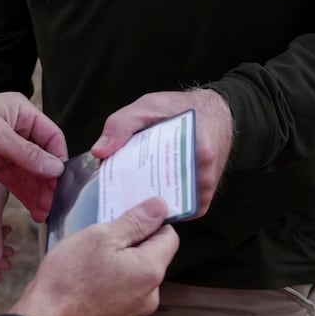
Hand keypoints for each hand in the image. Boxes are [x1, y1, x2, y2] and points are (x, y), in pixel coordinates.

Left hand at [0, 93, 65, 220]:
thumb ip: (26, 153)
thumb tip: (56, 169)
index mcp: (20, 111)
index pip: (52, 136)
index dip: (59, 159)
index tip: (62, 183)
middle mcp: (16, 128)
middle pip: (42, 158)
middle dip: (48, 181)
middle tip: (51, 204)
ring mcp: (4, 147)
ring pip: (29, 172)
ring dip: (37, 192)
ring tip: (43, 213)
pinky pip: (15, 180)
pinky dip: (24, 194)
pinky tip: (33, 209)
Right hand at [10, 196, 178, 315]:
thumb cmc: (69, 278)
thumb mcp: (100, 236)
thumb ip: (134, 221)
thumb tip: (159, 207)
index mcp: (149, 271)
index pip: (169, 236)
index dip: (151, 221)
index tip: (131, 215)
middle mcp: (150, 295)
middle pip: (152, 257)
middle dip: (132, 243)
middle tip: (103, 236)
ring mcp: (136, 312)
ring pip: (136, 276)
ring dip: (121, 264)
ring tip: (91, 260)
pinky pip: (124, 294)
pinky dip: (112, 283)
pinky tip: (89, 279)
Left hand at [92, 89, 233, 217]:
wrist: (214, 112)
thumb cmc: (180, 108)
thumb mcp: (147, 106)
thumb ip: (122, 125)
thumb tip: (100, 152)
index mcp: (198, 150)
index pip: (162, 176)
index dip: (133, 184)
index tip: (114, 185)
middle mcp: (206, 174)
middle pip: (165, 196)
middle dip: (139, 196)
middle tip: (117, 193)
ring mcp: (207, 188)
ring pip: (172, 206)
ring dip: (150, 202)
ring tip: (128, 194)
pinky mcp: (204, 196)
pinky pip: (180, 209)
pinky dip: (162, 205)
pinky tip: (145, 194)